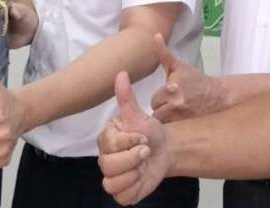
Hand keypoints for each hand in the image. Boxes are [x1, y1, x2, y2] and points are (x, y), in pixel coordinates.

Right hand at [99, 70, 171, 204]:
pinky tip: (141, 177)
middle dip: (133, 158)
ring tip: (142, 165)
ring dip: (133, 174)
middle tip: (146, 151)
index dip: (130, 142)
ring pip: (111, 183)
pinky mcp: (121, 191)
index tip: (143, 138)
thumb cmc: (150, 132)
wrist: (164, 150)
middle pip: (108, 166)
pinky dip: (134, 188)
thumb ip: (127, 97)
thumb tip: (121, 73)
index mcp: (106, 140)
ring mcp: (112, 176)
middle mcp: (105, 159)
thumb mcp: (140, 115)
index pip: (111, 144)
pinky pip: (121, 196)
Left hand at [149, 32, 223, 122]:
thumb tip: (155, 35)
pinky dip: (175, 125)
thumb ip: (163, 52)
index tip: (169, 95)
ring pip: (164, 122)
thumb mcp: (179, 66)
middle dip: (162, 109)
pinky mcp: (189, 125)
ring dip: (168, 118)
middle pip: (157, 112)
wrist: (217, 95)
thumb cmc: (195, 80)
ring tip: (177, 111)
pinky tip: (182, 118)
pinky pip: (173, 129)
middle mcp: (177, 102)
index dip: (160, 98)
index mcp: (172, 87)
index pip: (154, 100)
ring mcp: (183, 115)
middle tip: (173, 104)